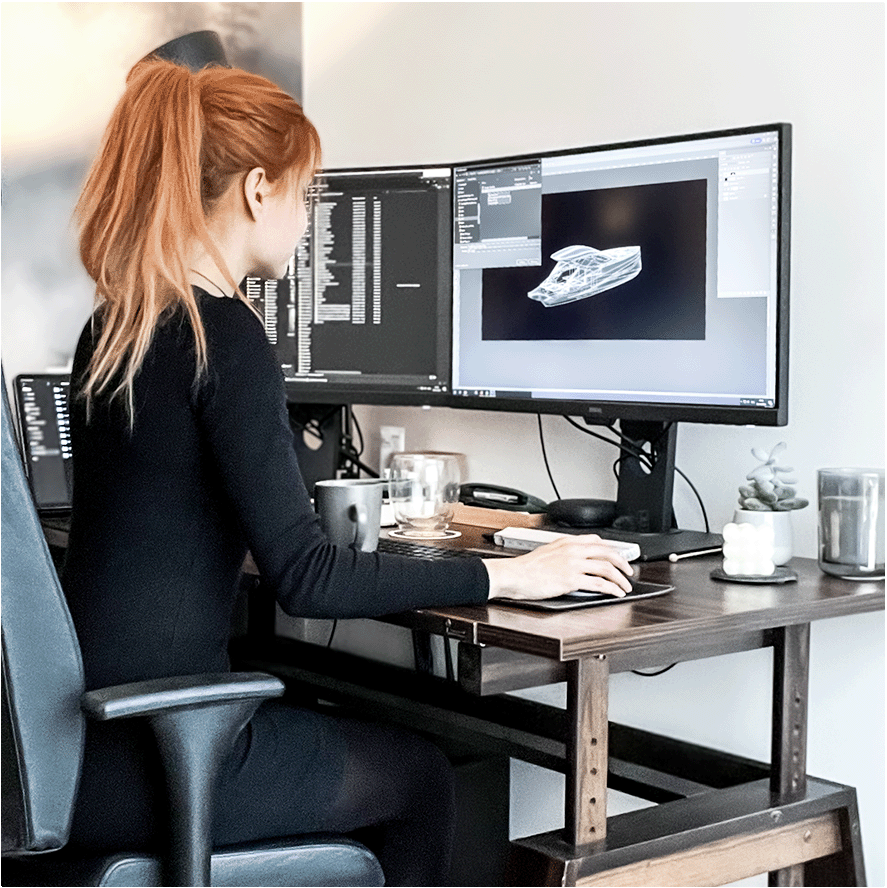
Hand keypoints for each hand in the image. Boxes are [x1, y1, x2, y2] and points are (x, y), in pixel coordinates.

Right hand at [482, 534, 633, 600]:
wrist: (514, 574)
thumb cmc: (525, 567)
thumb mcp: (546, 551)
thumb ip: (562, 552)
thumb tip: (574, 560)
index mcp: (567, 542)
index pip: (596, 541)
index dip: (611, 549)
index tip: (617, 556)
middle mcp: (573, 550)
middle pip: (607, 553)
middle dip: (623, 562)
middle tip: (629, 571)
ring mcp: (573, 564)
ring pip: (607, 568)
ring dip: (620, 578)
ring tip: (626, 586)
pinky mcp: (571, 580)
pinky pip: (599, 584)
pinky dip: (611, 589)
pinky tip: (616, 593)